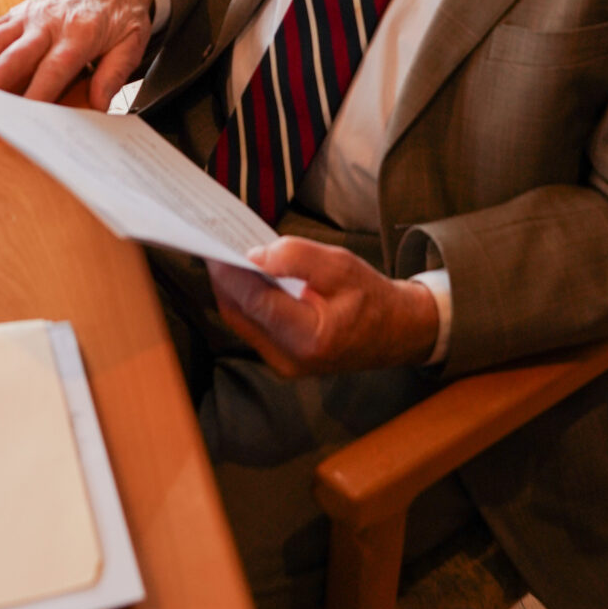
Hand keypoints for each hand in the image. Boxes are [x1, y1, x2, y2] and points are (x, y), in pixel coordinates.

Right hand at [0, 0, 155, 107]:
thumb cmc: (122, 17)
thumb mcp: (132, 45)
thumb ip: (114, 75)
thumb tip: (99, 106)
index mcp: (81, 31)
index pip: (54, 67)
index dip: (37, 92)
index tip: (24, 116)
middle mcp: (49, 21)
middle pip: (15, 53)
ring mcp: (29, 14)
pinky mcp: (17, 12)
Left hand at [208, 239, 439, 379]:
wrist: (394, 333)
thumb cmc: (371, 298)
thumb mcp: (341, 266)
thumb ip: (298, 258)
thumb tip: (255, 255)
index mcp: (311, 338)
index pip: (257, 302)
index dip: (233, 273)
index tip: (217, 245)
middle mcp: (291, 359)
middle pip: (241, 312)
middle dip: (225, 277)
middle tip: (213, 244)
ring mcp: (283, 364)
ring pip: (241, 320)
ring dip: (231, 288)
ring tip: (224, 254)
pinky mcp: (280, 360)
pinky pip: (251, 326)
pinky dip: (244, 299)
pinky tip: (243, 275)